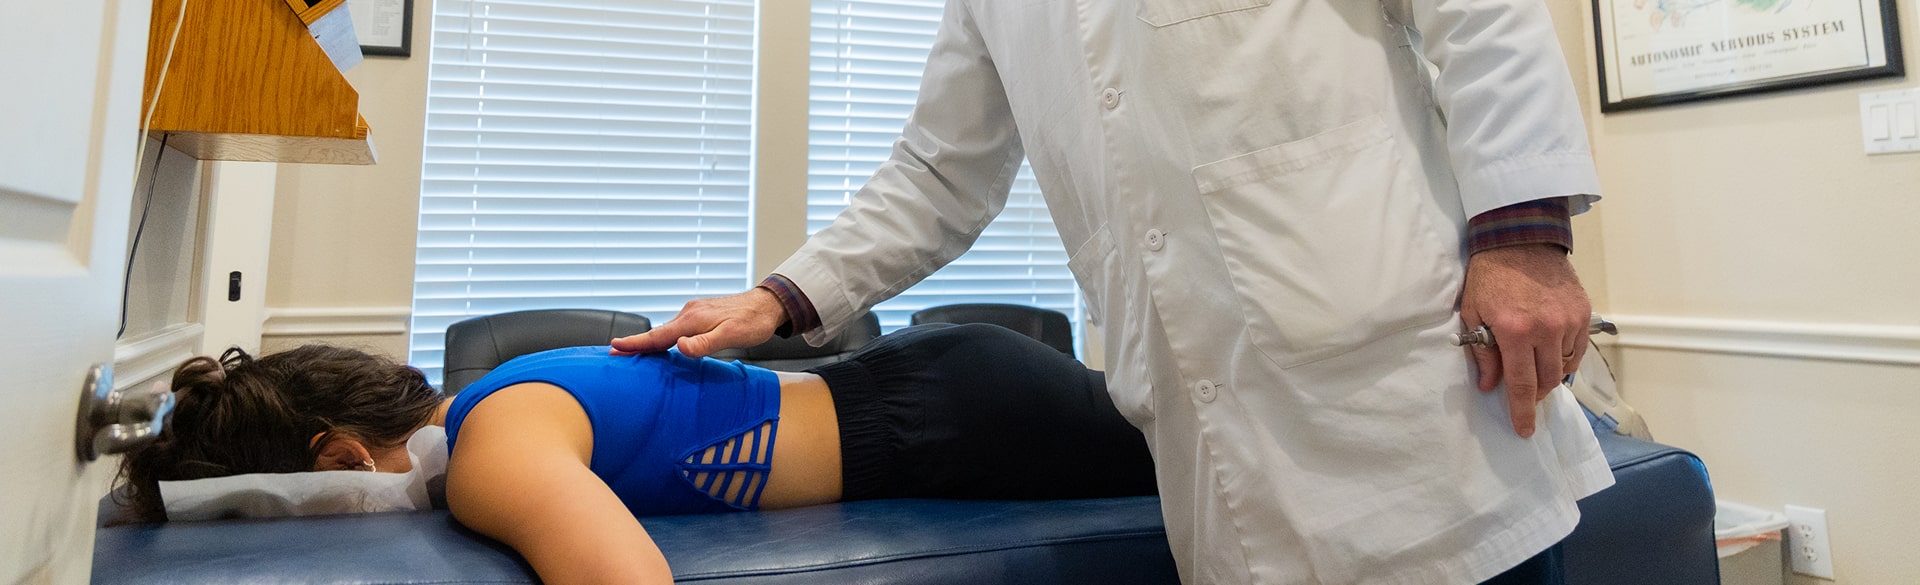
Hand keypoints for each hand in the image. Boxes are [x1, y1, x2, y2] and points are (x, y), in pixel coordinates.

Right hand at [609, 288, 787, 358]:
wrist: (768, 304)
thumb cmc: (753, 323)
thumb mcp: (732, 336)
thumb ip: (706, 344)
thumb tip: (680, 347)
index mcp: (693, 320)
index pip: (659, 336)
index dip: (636, 343)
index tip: (614, 347)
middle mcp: (689, 313)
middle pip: (658, 332)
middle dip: (636, 343)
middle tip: (614, 352)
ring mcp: (694, 312)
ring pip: (666, 329)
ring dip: (649, 340)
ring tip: (631, 350)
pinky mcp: (701, 314)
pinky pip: (676, 327)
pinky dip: (664, 336)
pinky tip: (662, 343)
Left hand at [1460, 244, 1590, 438]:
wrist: (1521, 237)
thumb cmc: (1490, 275)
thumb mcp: (1473, 312)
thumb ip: (1482, 352)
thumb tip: (1489, 385)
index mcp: (1514, 331)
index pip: (1521, 384)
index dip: (1522, 412)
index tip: (1524, 431)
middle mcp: (1546, 329)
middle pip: (1547, 381)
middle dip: (1535, 395)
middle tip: (1524, 396)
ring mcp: (1569, 320)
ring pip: (1564, 367)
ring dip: (1549, 375)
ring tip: (1535, 367)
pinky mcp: (1583, 312)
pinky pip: (1577, 349)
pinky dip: (1565, 357)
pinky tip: (1550, 353)